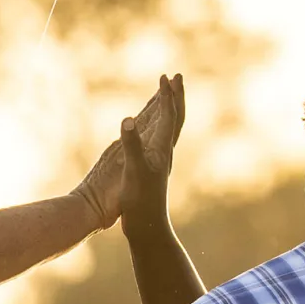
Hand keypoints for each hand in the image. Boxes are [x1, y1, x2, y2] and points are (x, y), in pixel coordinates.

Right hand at [73, 77, 182, 229]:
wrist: (146, 227)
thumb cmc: (140, 200)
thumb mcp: (134, 170)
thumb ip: (132, 144)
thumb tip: (129, 119)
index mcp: (162, 149)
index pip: (169, 115)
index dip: (167, 95)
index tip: (165, 77)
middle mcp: (163, 153)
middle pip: (174, 119)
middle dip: (174, 97)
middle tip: (174, 78)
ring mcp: (158, 161)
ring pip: (165, 129)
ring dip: (165, 109)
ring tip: (163, 96)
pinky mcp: (150, 170)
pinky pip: (155, 141)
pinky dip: (153, 127)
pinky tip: (147, 130)